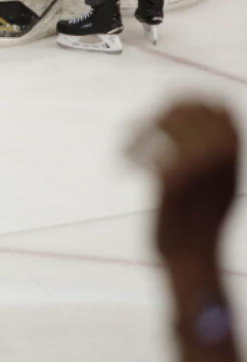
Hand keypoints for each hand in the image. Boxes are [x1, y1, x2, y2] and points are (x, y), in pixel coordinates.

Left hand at [137, 101, 238, 267]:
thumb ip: (213, 148)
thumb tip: (194, 111)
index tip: (159, 115)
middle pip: (183, 110)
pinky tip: (126, 166)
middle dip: (155, 117)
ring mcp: (200, 165)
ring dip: (138, 133)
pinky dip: (132, 153)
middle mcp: (224, 155)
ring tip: (125, 151)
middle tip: (134, 132)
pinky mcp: (173, 180)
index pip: (213, 106)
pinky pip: (148, 150)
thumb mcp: (217, 178)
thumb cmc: (200, 220)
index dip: (184, 103)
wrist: (192, 258)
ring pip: (162, 124)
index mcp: (236, 153)